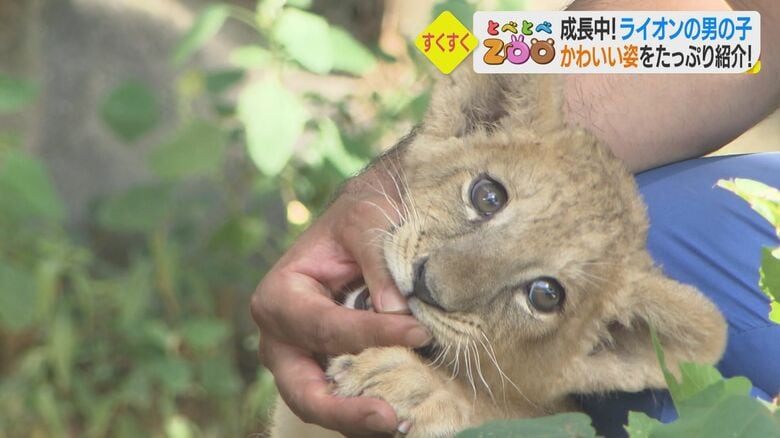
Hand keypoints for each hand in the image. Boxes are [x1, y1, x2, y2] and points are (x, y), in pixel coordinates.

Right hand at [251, 172, 431, 435]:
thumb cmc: (361, 215)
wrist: (369, 220)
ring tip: (402, 423)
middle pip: (304, 389)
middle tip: (389, 417)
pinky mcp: (331, 370)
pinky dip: (368, 412)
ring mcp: (304, 360)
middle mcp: (283, 337)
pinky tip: (404, 418)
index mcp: (280, 296)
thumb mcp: (366, 221)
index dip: (371, 334)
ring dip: (359, 420)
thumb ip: (377, 263)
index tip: (419, 332)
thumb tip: (395, 311)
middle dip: (344, 409)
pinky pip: (345, 399)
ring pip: (322, 405)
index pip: (323, 326)